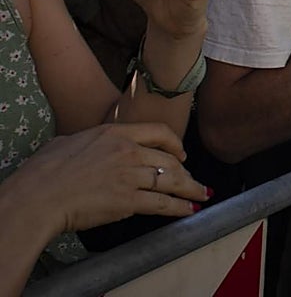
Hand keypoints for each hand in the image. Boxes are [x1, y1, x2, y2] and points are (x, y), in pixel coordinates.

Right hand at [10, 123, 208, 237]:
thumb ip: (88, 141)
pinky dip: (178, 207)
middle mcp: (128, 151)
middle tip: (194, 181)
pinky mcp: (128, 200)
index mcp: (115, 133)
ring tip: (201, 195)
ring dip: (190, 189)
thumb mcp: (68, 142)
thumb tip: (86, 144)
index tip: (182, 153)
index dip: (175, 144)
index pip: (158, 132)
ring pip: (170, 180)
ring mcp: (130, 176)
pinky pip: (161, 203)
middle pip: (169, 159)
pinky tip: (187, 209)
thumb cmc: (44, 171)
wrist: (38, 197)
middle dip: (186, 172)